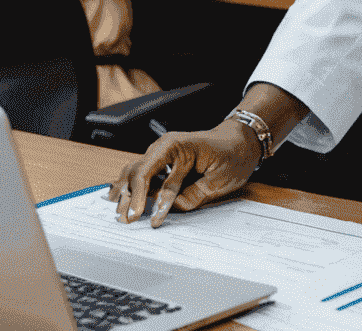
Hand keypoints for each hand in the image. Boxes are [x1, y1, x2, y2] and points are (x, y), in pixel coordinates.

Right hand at [109, 119, 260, 226]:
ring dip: (125, 192)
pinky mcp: (163, 162)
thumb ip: (191, 195)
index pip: (147, 172)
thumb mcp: (218, 179)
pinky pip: (140, 173)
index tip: (137, 216)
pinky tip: (120, 198)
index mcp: (176, 145)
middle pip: (135, 172)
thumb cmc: (232, 155)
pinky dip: (129, 186)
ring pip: (133, 171)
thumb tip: (167, 210)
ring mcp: (162, 153)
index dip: (139, 196)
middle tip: (125, 220)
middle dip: (127, 197)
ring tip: (120, 214)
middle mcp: (164, 146)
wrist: (241, 141)